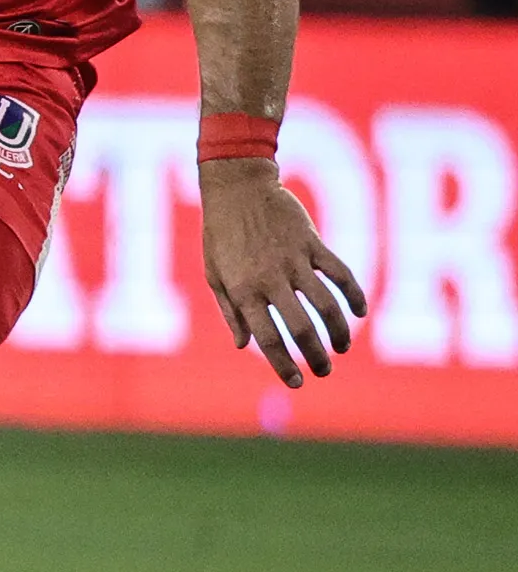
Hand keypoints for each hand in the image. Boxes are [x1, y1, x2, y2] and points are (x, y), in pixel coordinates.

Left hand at [200, 160, 367, 386]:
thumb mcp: (213, 274)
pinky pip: (340, 274)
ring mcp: (294, 261)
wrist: (237, 188)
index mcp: (243, 290)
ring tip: (340, 347)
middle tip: (323, 371)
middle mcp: (270, 279)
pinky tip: (358, 311)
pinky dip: (354, 295)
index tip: (297, 382)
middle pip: (301, 328)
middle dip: (316, 356)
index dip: (284, 364)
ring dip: (338, 332)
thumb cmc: (220, 234)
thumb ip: (230, 311)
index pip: (267, 338)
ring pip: (326, 306)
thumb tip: (242, 345)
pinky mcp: (313, 245)